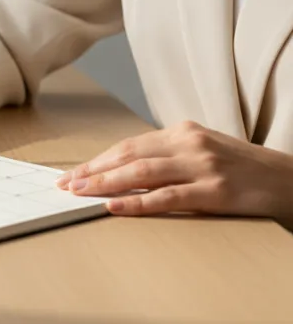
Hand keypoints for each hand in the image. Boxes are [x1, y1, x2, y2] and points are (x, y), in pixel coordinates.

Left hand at [58, 120, 292, 222]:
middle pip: (129, 155)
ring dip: (107, 183)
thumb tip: (122, 172)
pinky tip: (115, 206)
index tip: (73, 173)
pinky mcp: (215, 191)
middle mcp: (189, 144)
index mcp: (183, 132)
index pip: (129, 145)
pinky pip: (168, 197)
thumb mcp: (202, 151)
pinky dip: (138, 202)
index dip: (98, 160)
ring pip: (143, 173)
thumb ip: (167, 156)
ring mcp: (202, 166)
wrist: (288, 179)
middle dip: (93, 171)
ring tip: (81, 193)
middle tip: (66, 184)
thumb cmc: (240, 168)